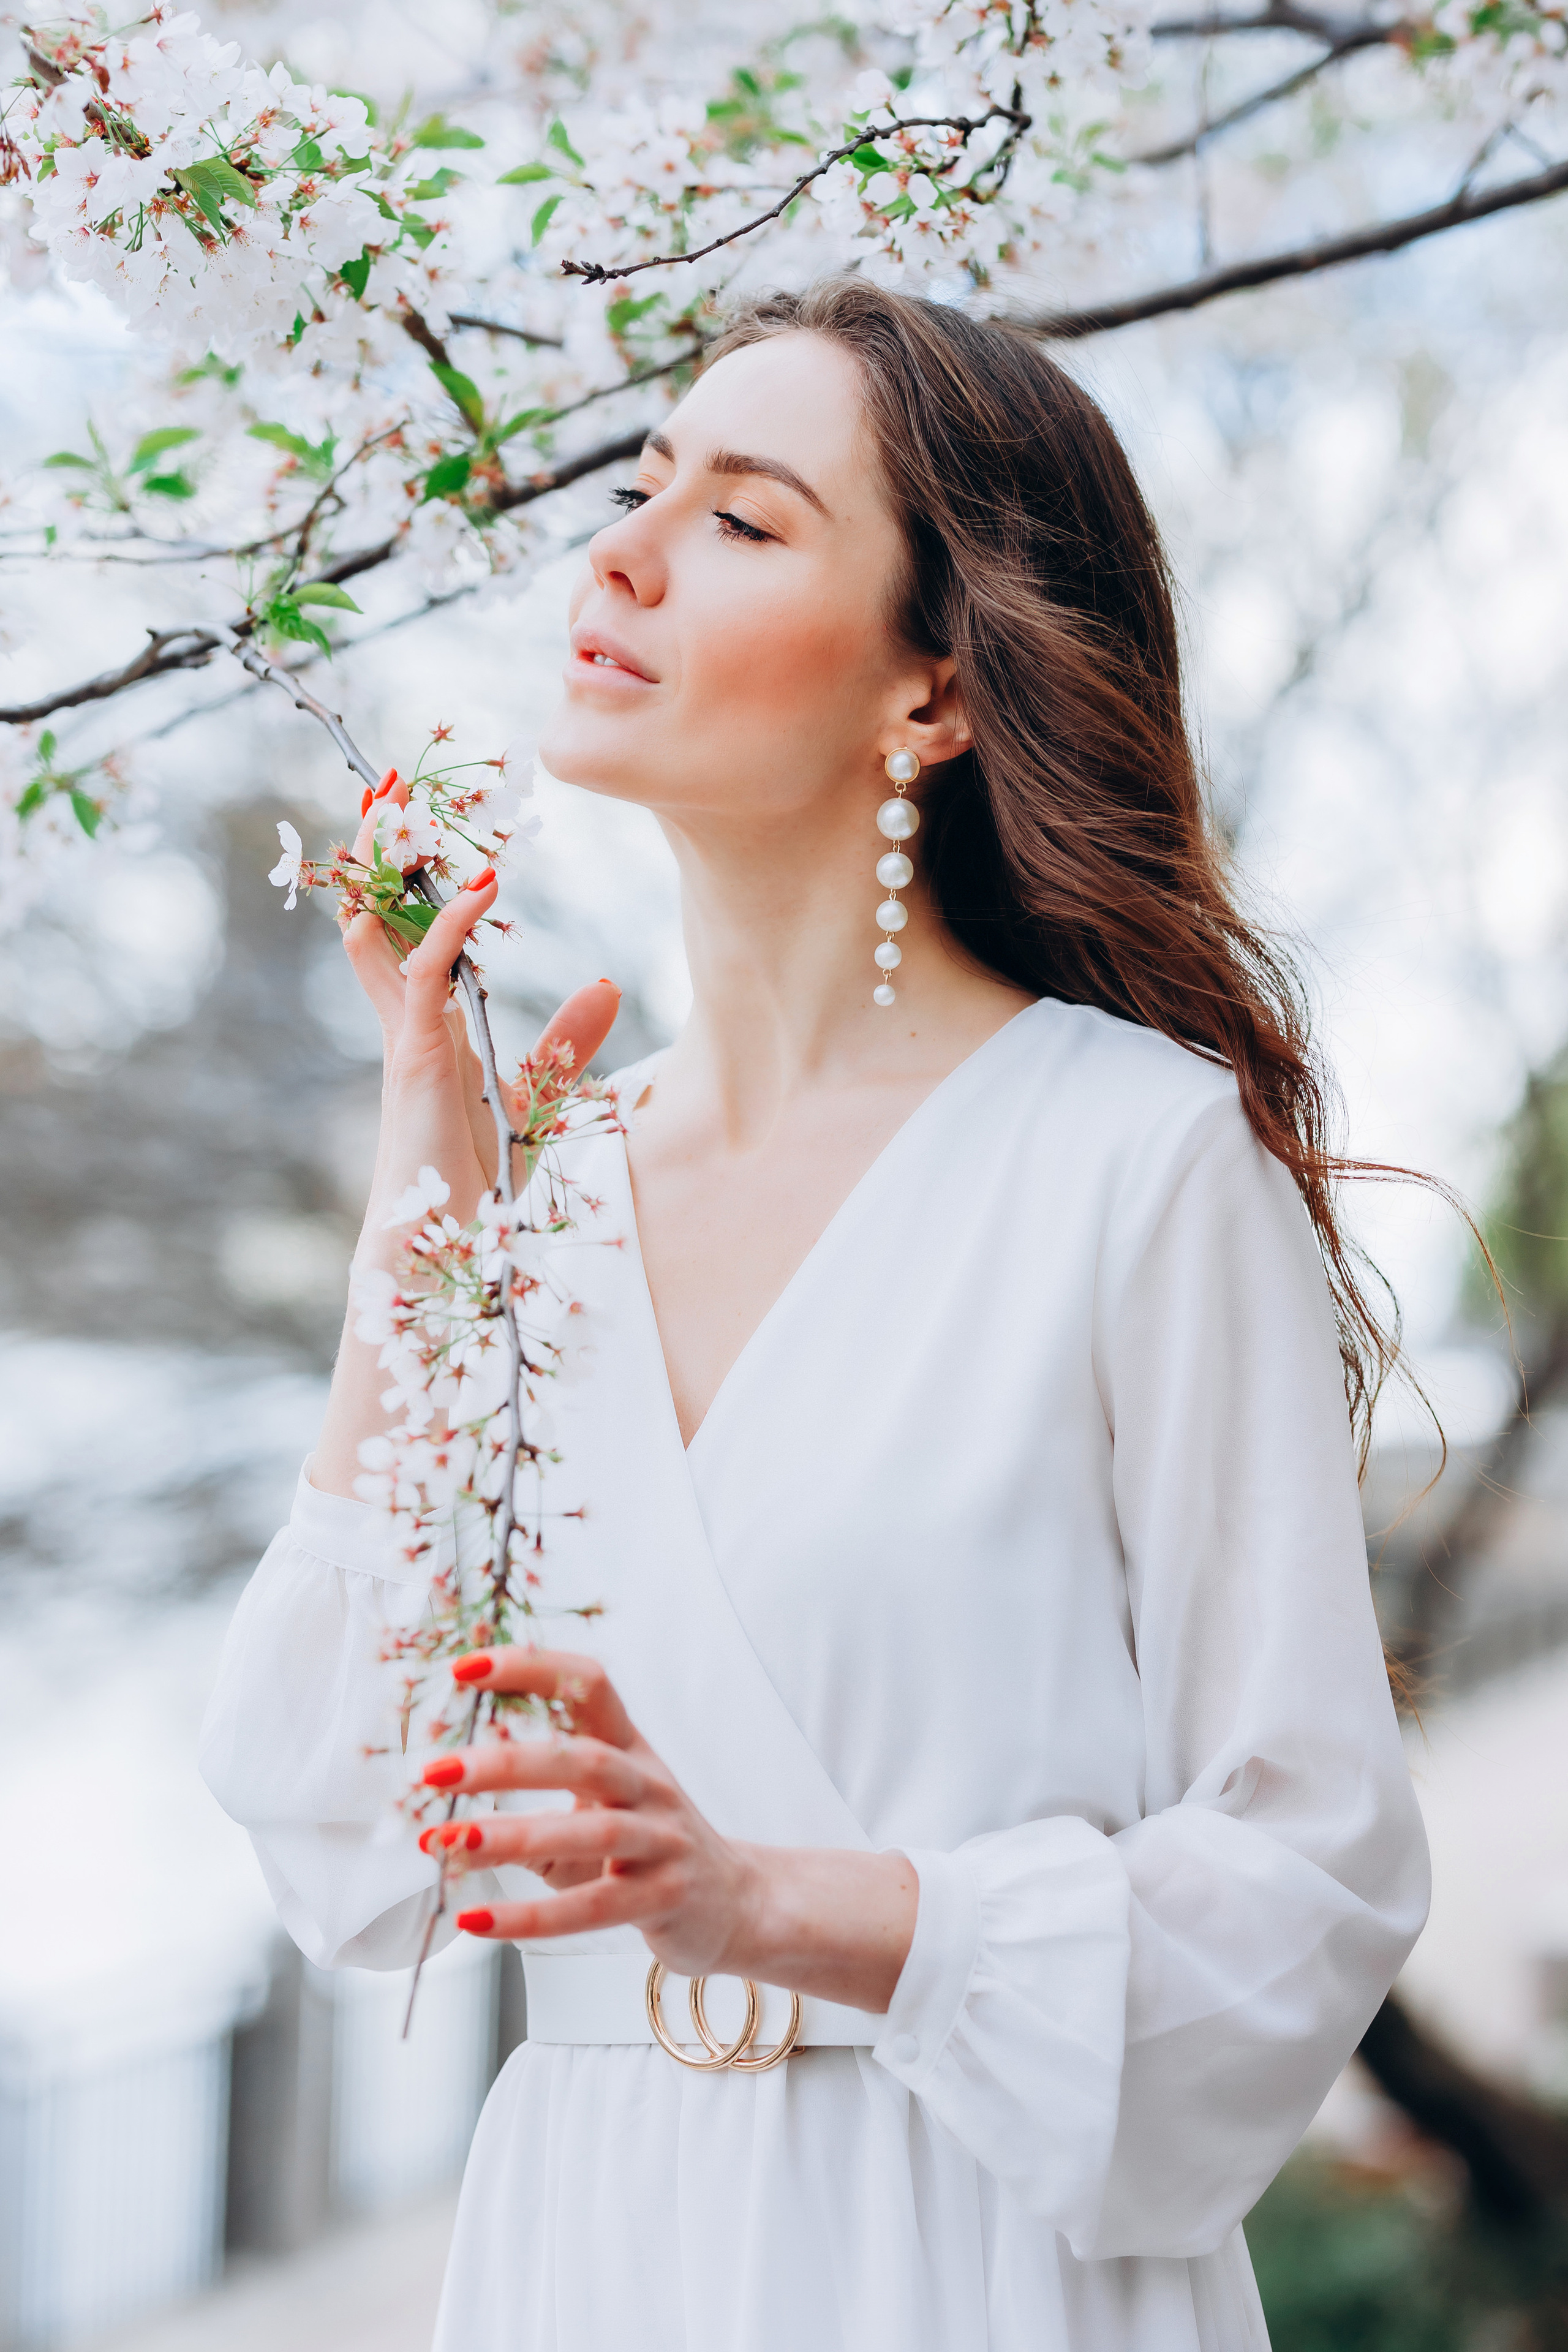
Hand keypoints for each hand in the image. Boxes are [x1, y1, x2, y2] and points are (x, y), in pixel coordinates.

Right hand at [308, 784, 622, 1499]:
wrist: (446, 1258)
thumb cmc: (483, 1189)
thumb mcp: (539, 1097)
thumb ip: (566, 1045)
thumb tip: (610, 984)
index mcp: (433, 1043)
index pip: (416, 958)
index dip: (421, 903)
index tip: (436, 847)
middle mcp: (413, 1037)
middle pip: (388, 937)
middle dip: (386, 873)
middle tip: (387, 804)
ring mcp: (408, 1047)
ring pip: (393, 945)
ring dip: (400, 881)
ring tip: (407, 816)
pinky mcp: (415, 1064)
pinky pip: (424, 982)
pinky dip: (447, 934)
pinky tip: (481, 893)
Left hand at [418, 1648, 919, 2011]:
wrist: (736, 1905)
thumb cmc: (646, 1850)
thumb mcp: (600, 1808)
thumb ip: (540, 1799)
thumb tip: (454, 1797)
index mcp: (630, 1748)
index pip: (588, 1686)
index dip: (531, 1668)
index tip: (465, 1666)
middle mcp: (649, 1785)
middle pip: (584, 1758)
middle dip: (506, 1761)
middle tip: (435, 1771)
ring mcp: (663, 1841)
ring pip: (591, 1830)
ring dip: (511, 1835)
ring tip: (447, 1843)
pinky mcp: (665, 1898)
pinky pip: (595, 1907)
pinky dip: (531, 1916)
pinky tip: (476, 1920)